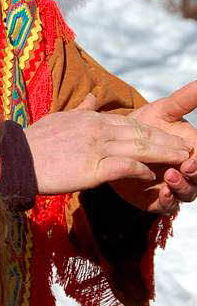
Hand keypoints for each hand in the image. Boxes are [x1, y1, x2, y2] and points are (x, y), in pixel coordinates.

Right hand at [24, 93, 190, 199]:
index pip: (132, 123)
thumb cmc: (36, 141)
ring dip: (163, 154)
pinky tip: (150, 174)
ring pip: (138, 148)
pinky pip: (122, 166)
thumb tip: (95, 94)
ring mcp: (95, 148)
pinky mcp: (90, 168)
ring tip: (183, 160)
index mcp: (92, 118)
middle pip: (141, 134)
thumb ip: (83, 107)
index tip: (172, 137)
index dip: (156, 131)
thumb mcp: (61, 117)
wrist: (16, 158)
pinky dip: (138, 169)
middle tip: (188, 149)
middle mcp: (97, 129)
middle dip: (168, 141)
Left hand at [118, 81, 196, 213]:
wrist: (117, 140)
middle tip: (184, 167)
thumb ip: (186, 99)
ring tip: (169, 176)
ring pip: (187, 193)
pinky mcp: (157, 199)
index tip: (191, 157)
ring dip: (181, 187)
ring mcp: (174, 185)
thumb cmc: (145, 123)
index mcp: (194, 150)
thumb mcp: (165, 110)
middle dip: (194, 174)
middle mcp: (188, 170)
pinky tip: (162, 193)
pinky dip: (168, 201)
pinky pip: (167, 206)